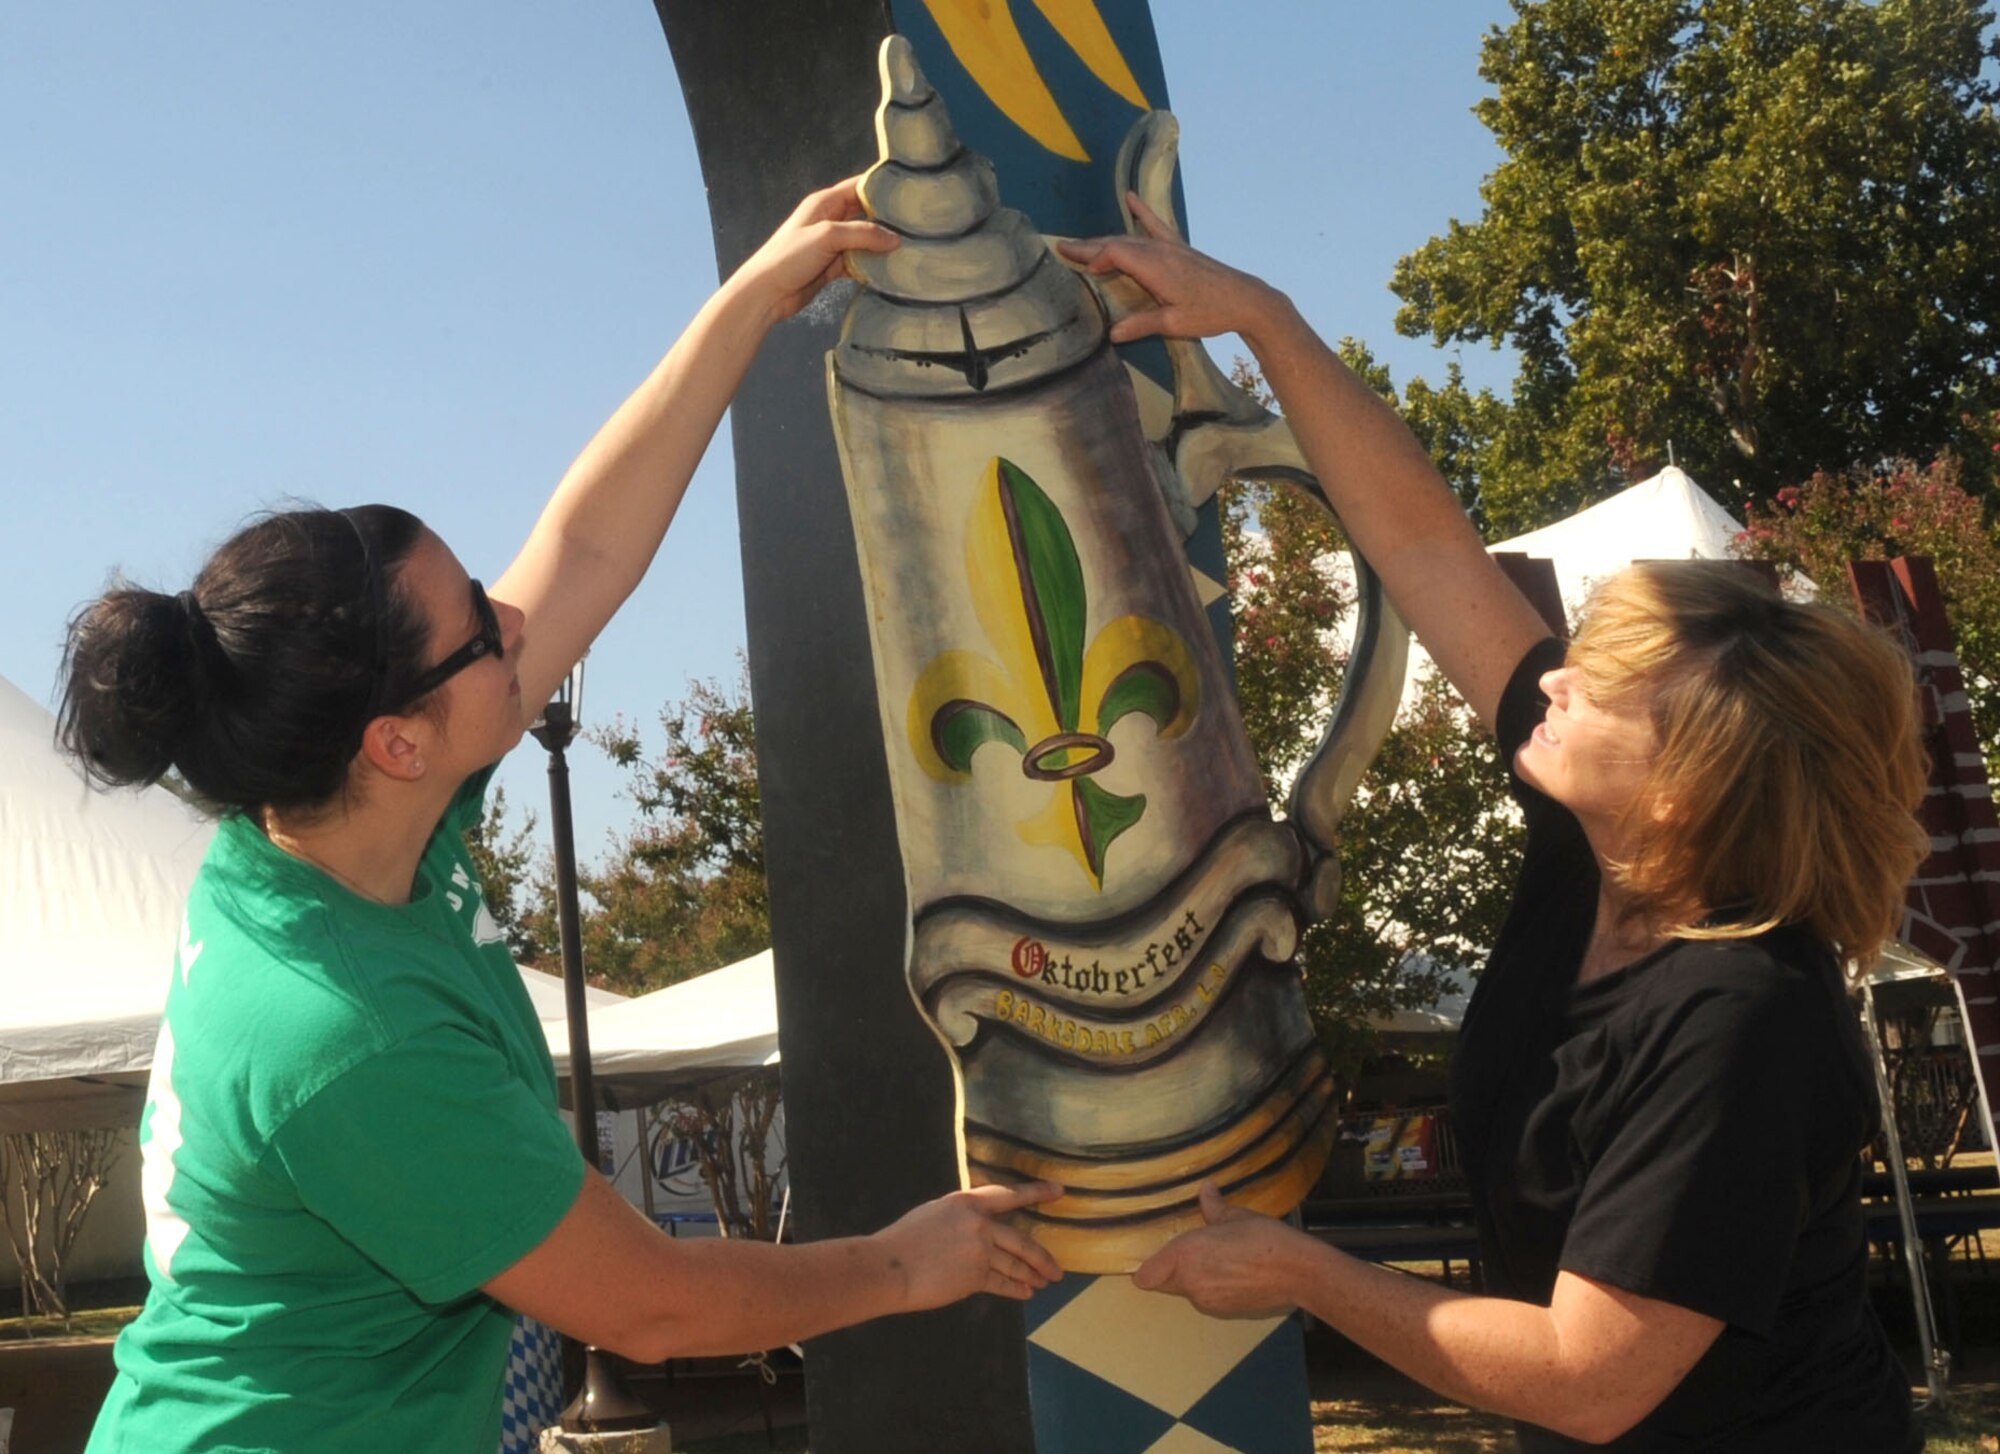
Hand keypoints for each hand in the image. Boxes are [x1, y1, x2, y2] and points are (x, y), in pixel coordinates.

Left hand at [731, 176, 899, 325]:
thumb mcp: (827, 236)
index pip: (858, 187)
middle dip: (887, 218)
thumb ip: (862, 234)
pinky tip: (889, 270)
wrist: (767, 293)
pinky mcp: (833, 267)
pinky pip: (858, 262)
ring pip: (864, 240)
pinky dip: (871, 265)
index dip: (881, 188)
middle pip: (865, 214)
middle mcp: (830, 220)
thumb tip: (895, 239)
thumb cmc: (790, 257)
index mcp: (825, 203)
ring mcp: (832, 245)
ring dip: (881, 245)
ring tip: (909, 247)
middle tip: (915, 224)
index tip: (908, 192)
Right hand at [876, 1181, 1064, 1308]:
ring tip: (1045, 1283)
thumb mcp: (935, 1214)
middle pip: (1022, 1241)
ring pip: (1015, 1265)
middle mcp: (979, 1224)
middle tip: (1058, 1270)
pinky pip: (1002, 1284)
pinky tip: (1026, 1293)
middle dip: (1042, 1258)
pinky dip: (1016, 1289)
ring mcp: (980, 1251)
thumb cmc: (904, 1240)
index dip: (1036, 1193)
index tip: (1059, 1191)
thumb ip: (962, 1219)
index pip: (1009, 1195)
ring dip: (1032, 1276)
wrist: (890, 1267)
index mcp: (967, 1202)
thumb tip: (981, 1229)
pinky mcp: (975, 1277)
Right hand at [1056, 194, 1290, 346]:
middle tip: (1060, 247)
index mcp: (1156, 267)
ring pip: (1130, 237)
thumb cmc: (1211, 313)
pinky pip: (1156, 225)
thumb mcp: (1175, 323)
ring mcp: (1170, 246)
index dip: (1095, 259)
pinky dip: (1141, 211)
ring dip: (1105, 238)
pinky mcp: (1179, 248)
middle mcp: (1160, 250)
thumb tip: (1112, 334)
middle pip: (1117, 242)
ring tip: (1081, 243)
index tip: (1082, 272)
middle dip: (1088, 246)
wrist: (1245, 299)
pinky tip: (1129, 197)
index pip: (1115, 254)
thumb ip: (1142, 325)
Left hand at [1131, 1182, 1304, 1318]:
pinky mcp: (1223, 1312)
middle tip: (1193, 1253)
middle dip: (1172, 1270)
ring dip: (1194, 1279)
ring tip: (1218, 1261)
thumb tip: (1206, 1188)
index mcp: (1186, 1254)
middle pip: (1164, 1283)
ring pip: (1186, 1291)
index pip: (1146, 1275)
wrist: (1296, 1272)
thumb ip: (1213, 1207)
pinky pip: (1206, 1299)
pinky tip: (1233, 1274)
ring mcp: (1206, 1300)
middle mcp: (1190, 1281)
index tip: (1154, 1258)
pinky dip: (1212, 1288)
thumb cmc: (1263, 1237)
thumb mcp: (1235, 1216)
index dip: (1146, 1268)